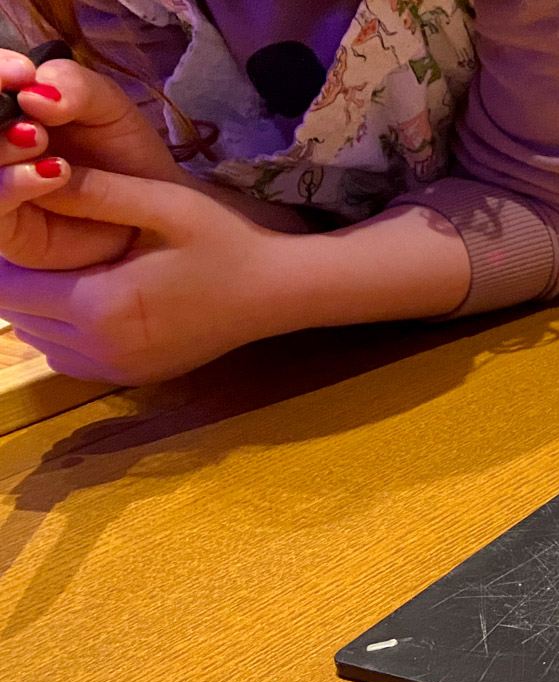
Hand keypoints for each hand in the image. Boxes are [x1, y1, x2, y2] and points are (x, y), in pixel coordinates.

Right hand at [0, 49, 192, 270]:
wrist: (153, 207)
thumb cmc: (123, 151)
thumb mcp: (106, 106)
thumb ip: (73, 86)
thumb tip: (31, 91)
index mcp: (8, 103)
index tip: (21, 72)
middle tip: (26, 102)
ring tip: (38, 137)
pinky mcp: (5, 225)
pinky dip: (13, 184)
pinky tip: (54, 172)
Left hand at [0, 167, 297, 383]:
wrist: (275, 292)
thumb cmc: (224, 242)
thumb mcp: (163, 204)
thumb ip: (92, 191)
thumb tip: (31, 172)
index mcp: (101, 304)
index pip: (7, 284)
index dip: (0, 254)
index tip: (17, 221)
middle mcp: (101, 347)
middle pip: (15, 314)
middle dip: (15, 277)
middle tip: (39, 241)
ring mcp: (116, 369)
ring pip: (35, 338)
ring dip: (37, 305)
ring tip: (66, 267)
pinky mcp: (130, 377)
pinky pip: (65, 357)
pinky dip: (61, 330)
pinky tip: (90, 298)